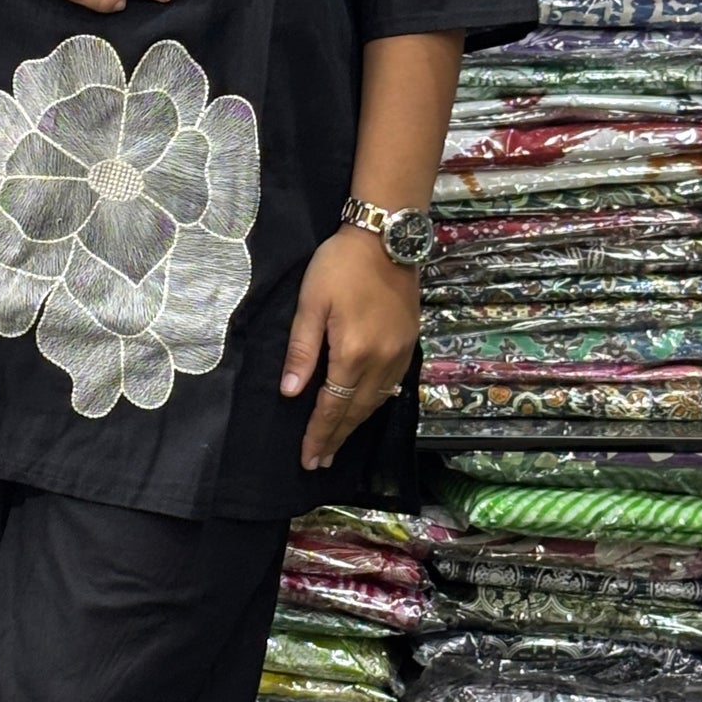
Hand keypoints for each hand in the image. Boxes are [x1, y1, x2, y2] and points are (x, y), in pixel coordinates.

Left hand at [280, 228, 420, 474]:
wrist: (387, 238)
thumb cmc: (340, 265)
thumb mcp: (310, 303)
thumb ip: (302, 350)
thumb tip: (291, 393)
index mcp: (352, 354)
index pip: (332, 407)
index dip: (318, 434)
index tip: (307, 458)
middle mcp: (380, 361)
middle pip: (356, 411)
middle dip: (336, 438)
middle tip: (319, 462)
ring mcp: (399, 354)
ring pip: (376, 402)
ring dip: (355, 426)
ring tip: (338, 444)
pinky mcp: (409, 343)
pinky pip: (391, 386)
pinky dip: (374, 405)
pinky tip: (364, 410)